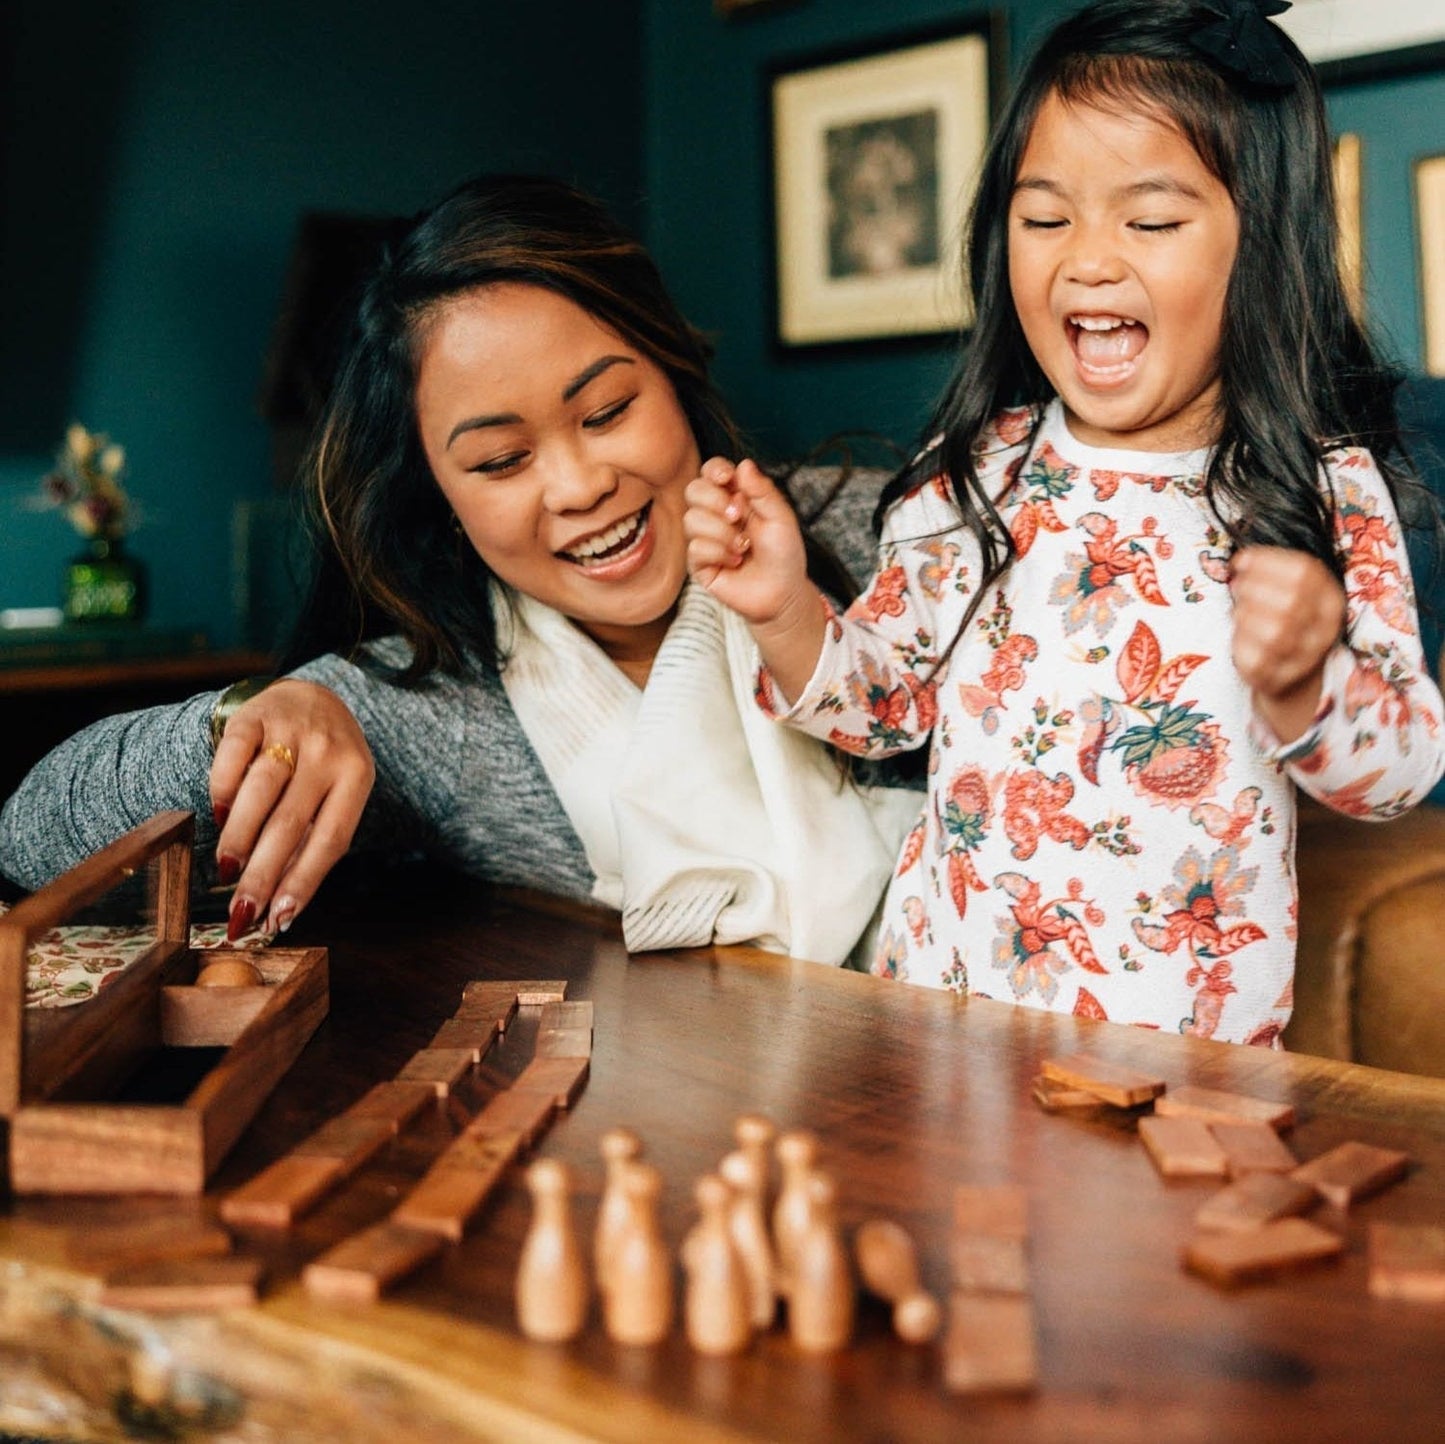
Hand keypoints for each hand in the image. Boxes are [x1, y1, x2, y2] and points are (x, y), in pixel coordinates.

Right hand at [209, 679, 374, 939]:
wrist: (311, 696)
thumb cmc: (324, 763)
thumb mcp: (337, 795)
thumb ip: (312, 841)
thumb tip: (278, 907)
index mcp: (357, 778)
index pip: (330, 840)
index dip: (303, 881)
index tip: (278, 918)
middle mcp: (328, 753)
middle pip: (291, 822)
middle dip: (262, 873)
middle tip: (241, 912)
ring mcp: (291, 730)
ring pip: (260, 791)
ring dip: (239, 837)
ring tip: (226, 870)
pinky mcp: (254, 715)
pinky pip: (232, 756)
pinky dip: (222, 790)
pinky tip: (218, 816)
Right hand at [684, 456, 826, 700]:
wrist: (782, 593)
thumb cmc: (784, 555)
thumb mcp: (781, 518)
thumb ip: (763, 491)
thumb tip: (743, 464)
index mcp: (735, 497)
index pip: (712, 472)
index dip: (714, 470)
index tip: (727, 479)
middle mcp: (716, 515)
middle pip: (694, 490)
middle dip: (716, 501)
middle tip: (739, 517)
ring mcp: (704, 538)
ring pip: (691, 519)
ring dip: (722, 532)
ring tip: (743, 547)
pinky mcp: (698, 563)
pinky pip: (695, 547)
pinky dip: (719, 553)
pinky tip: (735, 562)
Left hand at [1230, 545, 1345, 742]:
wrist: (1293, 675)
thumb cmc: (1287, 620)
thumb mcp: (1293, 591)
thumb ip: (1274, 572)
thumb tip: (1240, 561)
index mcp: (1331, 599)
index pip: (1305, 572)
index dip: (1266, 562)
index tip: (1240, 561)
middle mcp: (1325, 629)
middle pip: (1290, 602)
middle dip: (1253, 588)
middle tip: (1237, 586)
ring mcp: (1305, 657)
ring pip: (1274, 632)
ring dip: (1245, 615)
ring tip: (1238, 610)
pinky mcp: (1280, 678)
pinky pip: (1255, 659)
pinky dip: (1239, 641)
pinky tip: (1238, 634)